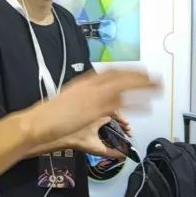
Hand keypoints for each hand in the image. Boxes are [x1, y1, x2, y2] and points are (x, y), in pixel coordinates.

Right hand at [25, 69, 155, 152]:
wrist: (38, 124)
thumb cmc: (52, 121)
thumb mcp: (74, 112)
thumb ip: (91, 115)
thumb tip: (104, 124)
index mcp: (84, 83)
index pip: (110, 73)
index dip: (126, 72)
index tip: (138, 72)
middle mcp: (90, 85)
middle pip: (120, 76)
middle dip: (139, 76)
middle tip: (155, 78)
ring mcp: (94, 95)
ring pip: (124, 86)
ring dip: (142, 85)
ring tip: (157, 86)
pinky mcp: (96, 107)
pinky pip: (121, 102)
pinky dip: (136, 102)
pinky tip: (147, 103)